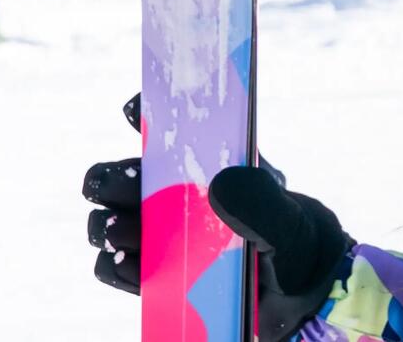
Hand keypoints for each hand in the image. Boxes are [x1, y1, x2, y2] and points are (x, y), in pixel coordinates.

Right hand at [82, 94, 354, 341]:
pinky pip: (114, 267)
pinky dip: (117, 266)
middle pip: (119, 177)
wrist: (295, 293)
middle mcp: (172, 195)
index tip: (135, 110)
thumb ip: (262, 200)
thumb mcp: (287, 219)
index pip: (167, 129)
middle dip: (110, 179)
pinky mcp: (151, 274)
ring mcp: (157, 234)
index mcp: (206, 165)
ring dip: (107, 225)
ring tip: (122, 231)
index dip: (143, 113)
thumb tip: (220, 184)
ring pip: (107, 221)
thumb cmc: (294, 242)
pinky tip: (133, 265)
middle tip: (119, 186)